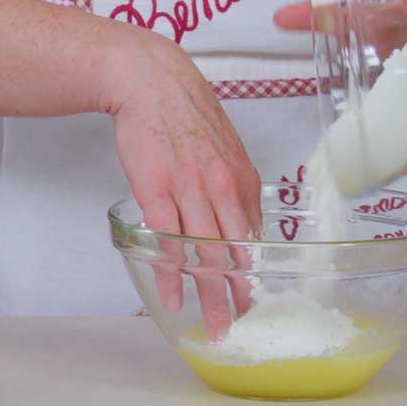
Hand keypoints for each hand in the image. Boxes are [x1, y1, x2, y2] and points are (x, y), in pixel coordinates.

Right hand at [111, 30, 260, 338]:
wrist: (151, 81)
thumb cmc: (186, 113)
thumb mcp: (224, 148)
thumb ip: (233, 187)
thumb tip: (240, 222)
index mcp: (242, 178)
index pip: (253, 235)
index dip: (254, 271)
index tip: (255, 297)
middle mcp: (222, 187)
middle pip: (234, 252)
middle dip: (239, 294)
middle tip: (240, 325)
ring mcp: (189, 190)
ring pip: (205, 252)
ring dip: (209, 293)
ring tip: (213, 324)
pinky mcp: (156, 190)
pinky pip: (167, 240)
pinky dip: (170, 272)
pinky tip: (172, 295)